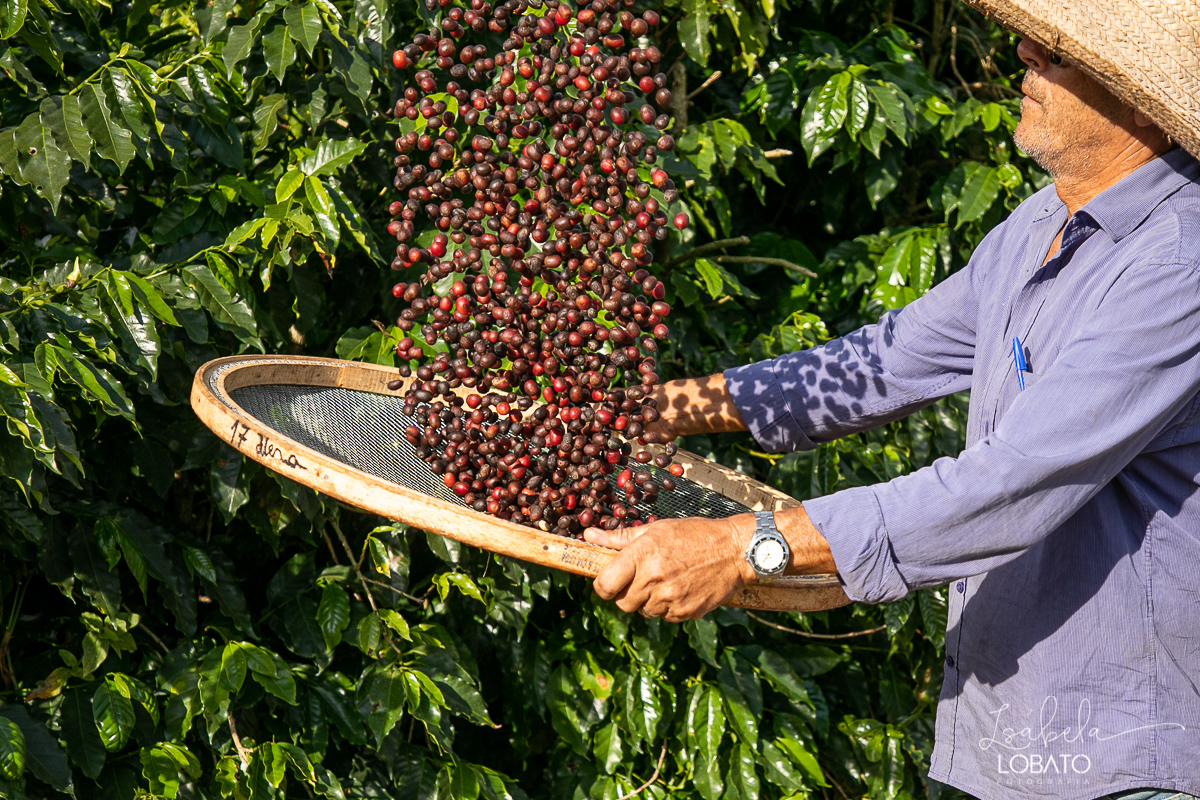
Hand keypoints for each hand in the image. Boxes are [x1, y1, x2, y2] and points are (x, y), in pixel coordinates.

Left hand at [583, 515, 755, 621]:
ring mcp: (670, 599)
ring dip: (648, 601)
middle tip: (641, 579)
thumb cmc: (694, 535)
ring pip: (643, 611)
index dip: (603, 586)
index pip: (604, 585)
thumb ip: (619, 538)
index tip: (610, 581)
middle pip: (621, 603)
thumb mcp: (656, 529)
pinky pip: (664, 616)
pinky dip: (667, 607)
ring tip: (665, 580)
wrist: (735, 551)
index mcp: (642, 555)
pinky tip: (680, 588)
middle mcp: (653, 579)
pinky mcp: (685, 613)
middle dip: (626, 594)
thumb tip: (588, 535)